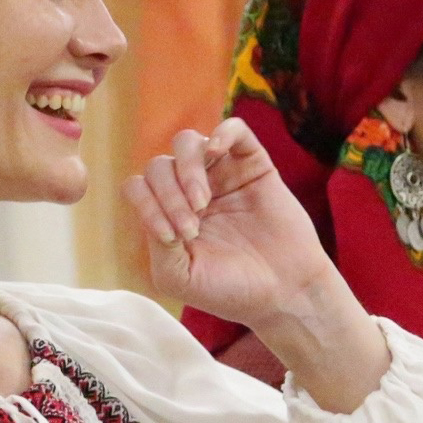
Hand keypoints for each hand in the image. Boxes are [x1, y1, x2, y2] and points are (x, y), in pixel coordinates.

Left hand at [123, 118, 333, 329]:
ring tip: (202, 202)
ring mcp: (221, 174)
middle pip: (158, 165)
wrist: (284, 294)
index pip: (139, 187)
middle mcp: (190, 190)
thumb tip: (155, 209)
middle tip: (191, 229)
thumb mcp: (177, 276)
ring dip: (186, 170)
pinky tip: (216, 152)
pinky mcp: (253, 165)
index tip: (171, 237)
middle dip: (167, 196)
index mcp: (168, 213)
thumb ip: (155, 243)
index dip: (146, 205)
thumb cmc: (229, 290)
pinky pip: (234, 129)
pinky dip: (221, 133)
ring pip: (187, 143)